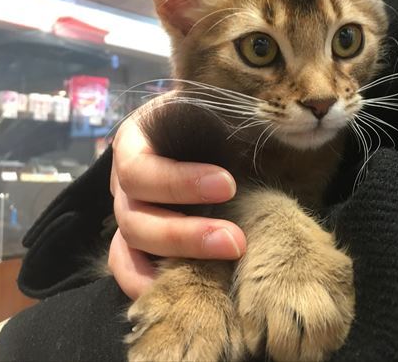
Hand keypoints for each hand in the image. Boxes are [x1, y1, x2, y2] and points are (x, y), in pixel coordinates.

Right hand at [108, 116, 245, 299]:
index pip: (140, 170)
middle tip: (235, 240)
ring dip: (177, 259)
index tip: (228, 184)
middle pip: (135, 218)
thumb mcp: (216, 105)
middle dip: (185, 234)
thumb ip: (228, 114)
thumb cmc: (213, 116)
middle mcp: (125, 182)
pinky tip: (183, 291)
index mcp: (134, 143)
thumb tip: (272, 123)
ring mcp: (129, 213)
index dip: (179, 183)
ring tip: (224, 262)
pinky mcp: (137, 241)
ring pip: (130, 248)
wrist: (208, 129)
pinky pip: (128, 268)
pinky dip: (149, 284)